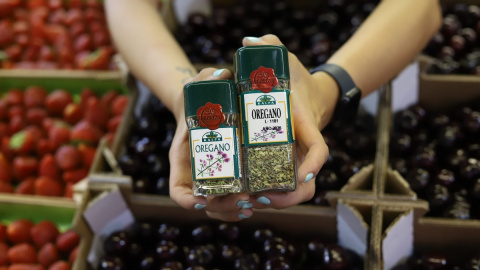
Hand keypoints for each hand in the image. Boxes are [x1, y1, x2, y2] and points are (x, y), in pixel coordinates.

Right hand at [168, 68, 253, 221]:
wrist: (203, 105)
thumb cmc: (198, 97)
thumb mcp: (199, 85)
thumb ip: (206, 78)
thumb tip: (222, 73)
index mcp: (183, 158)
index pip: (178, 191)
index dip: (188, 201)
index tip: (202, 201)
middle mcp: (195, 173)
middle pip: (203, 205)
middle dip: (223, 207)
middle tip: (244, 200)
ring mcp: (210, 178)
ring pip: (218, 208)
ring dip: (234, 211)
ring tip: (253, 204)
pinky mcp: (227, 176)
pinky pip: (231, 199)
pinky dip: (242, 206)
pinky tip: (260, 200)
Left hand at [242, 35, 337, 208]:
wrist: (306, 94)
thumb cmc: (296, 79)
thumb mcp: (287, 61)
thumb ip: (270, 45)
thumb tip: (249, 41)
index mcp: (306, 125)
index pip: (319, 149)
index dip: (313, 163)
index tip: (303, 174)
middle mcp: (302, 147)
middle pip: (306, 182)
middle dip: (288, 196)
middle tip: (263, 198)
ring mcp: (294, 158)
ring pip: (294, 190)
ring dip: (276, 201)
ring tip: (251, 202)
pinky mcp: (283, 163)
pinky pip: (281, 186)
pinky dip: (268, 196)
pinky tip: (247, 199)